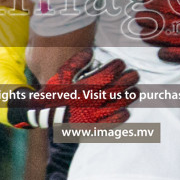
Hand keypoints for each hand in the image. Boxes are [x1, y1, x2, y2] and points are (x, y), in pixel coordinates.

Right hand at [7, 50, 139, 128]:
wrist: (44, 114)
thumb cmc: (55, 91)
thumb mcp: (61, 74)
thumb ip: (76, 62)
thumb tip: (91, 52)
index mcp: (85, 88)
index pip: (108, 75)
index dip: (117, 67)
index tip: (120, 63)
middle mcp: (91, 102)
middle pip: (117, 89)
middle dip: (128, 79)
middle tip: (134, 74)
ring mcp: (93, 115)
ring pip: (118, 105)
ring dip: (129, 97)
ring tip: (135, 90)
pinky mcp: (92, 127)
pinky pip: (110, 123)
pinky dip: (120, 117)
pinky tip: (126, 111)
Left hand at [135, 0, 179, 62]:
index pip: (170, 5)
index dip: (155, 2)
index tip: (143, 0)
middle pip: (166, 22)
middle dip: (150, 19)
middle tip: (136, 16)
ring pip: (169, 38)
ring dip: (154, 36)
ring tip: (142, 33)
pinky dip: (170, 54)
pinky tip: (160, 53)